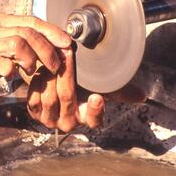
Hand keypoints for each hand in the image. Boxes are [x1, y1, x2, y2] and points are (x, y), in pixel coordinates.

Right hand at [0, 11, 70, 102]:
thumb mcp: (0, 45)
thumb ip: (22, 40)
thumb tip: (54, 42)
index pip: (31, 20)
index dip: (52, 32)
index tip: (67, 43)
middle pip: (27, 32)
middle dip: (47, 49)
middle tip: (55, 65)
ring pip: (17, 43)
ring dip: (32, 59)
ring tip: (33, 71)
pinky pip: (2, 62)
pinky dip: (13, 69)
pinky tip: (14, 75)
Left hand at [26, 49, 146, 131]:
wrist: (56, 82)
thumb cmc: (82, 85)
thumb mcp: (102, 86)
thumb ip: (121, 90)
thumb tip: (142, 96)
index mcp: (87, 119)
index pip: (94, 120)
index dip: (95, 110)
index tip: (98, 97)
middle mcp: (68, 122)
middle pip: (67, 98)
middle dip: (67, 73)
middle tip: (69, 53)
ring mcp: (49, 118)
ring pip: (49, 95)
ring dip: (51, 73)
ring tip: (54, 55)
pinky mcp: (34, 110)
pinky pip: (34, 95)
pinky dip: (37, 79)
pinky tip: (42, 65)